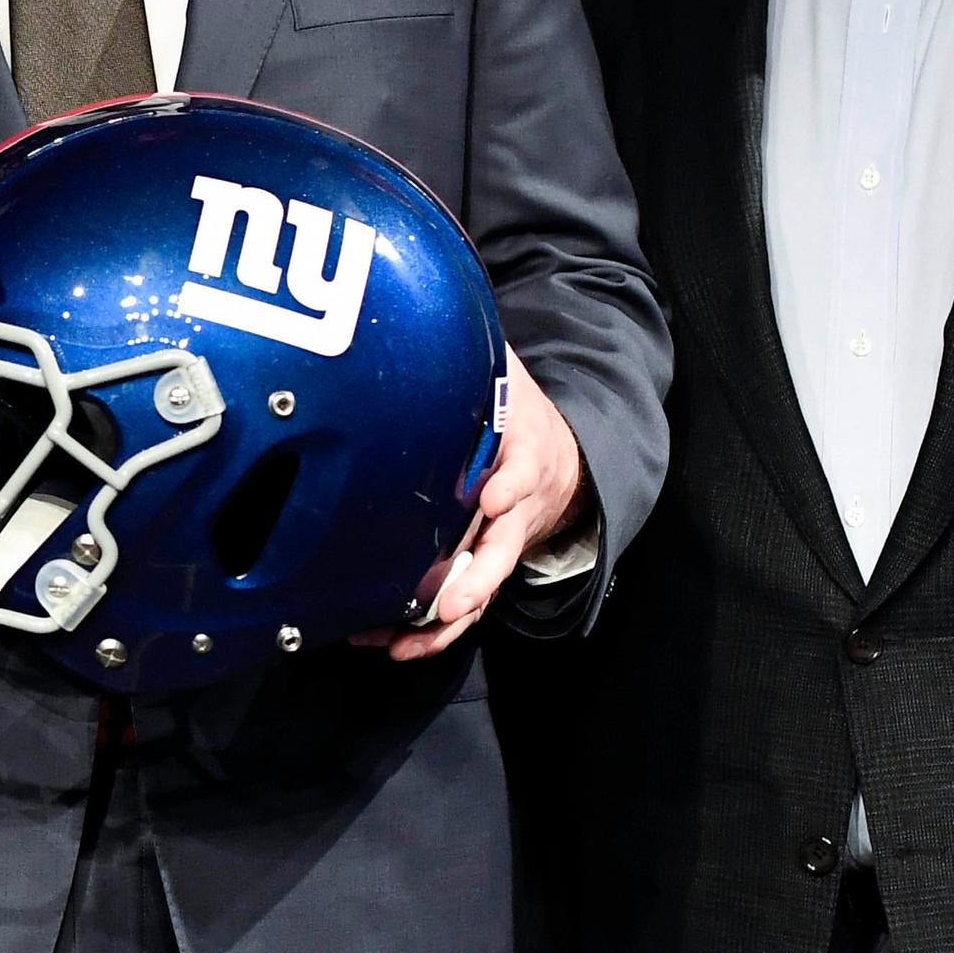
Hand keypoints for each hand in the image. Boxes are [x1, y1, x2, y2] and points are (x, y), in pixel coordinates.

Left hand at [371, 346, 585, 661]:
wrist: (565, 463)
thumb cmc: (522, 418)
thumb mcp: (507, 377)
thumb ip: (477, 355)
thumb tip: (431, 310)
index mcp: (524, 456)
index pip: (523, 470)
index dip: (510, 485)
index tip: (494, 495)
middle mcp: (516, 510)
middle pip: (501, 550)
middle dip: (476, 579)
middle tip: (452, 601)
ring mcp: (500, 546)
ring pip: (479, 591)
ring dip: (444, 619)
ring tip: (404, 640)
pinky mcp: (481, 568)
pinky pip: (460, 606)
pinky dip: (429, 630)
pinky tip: (388, 641)